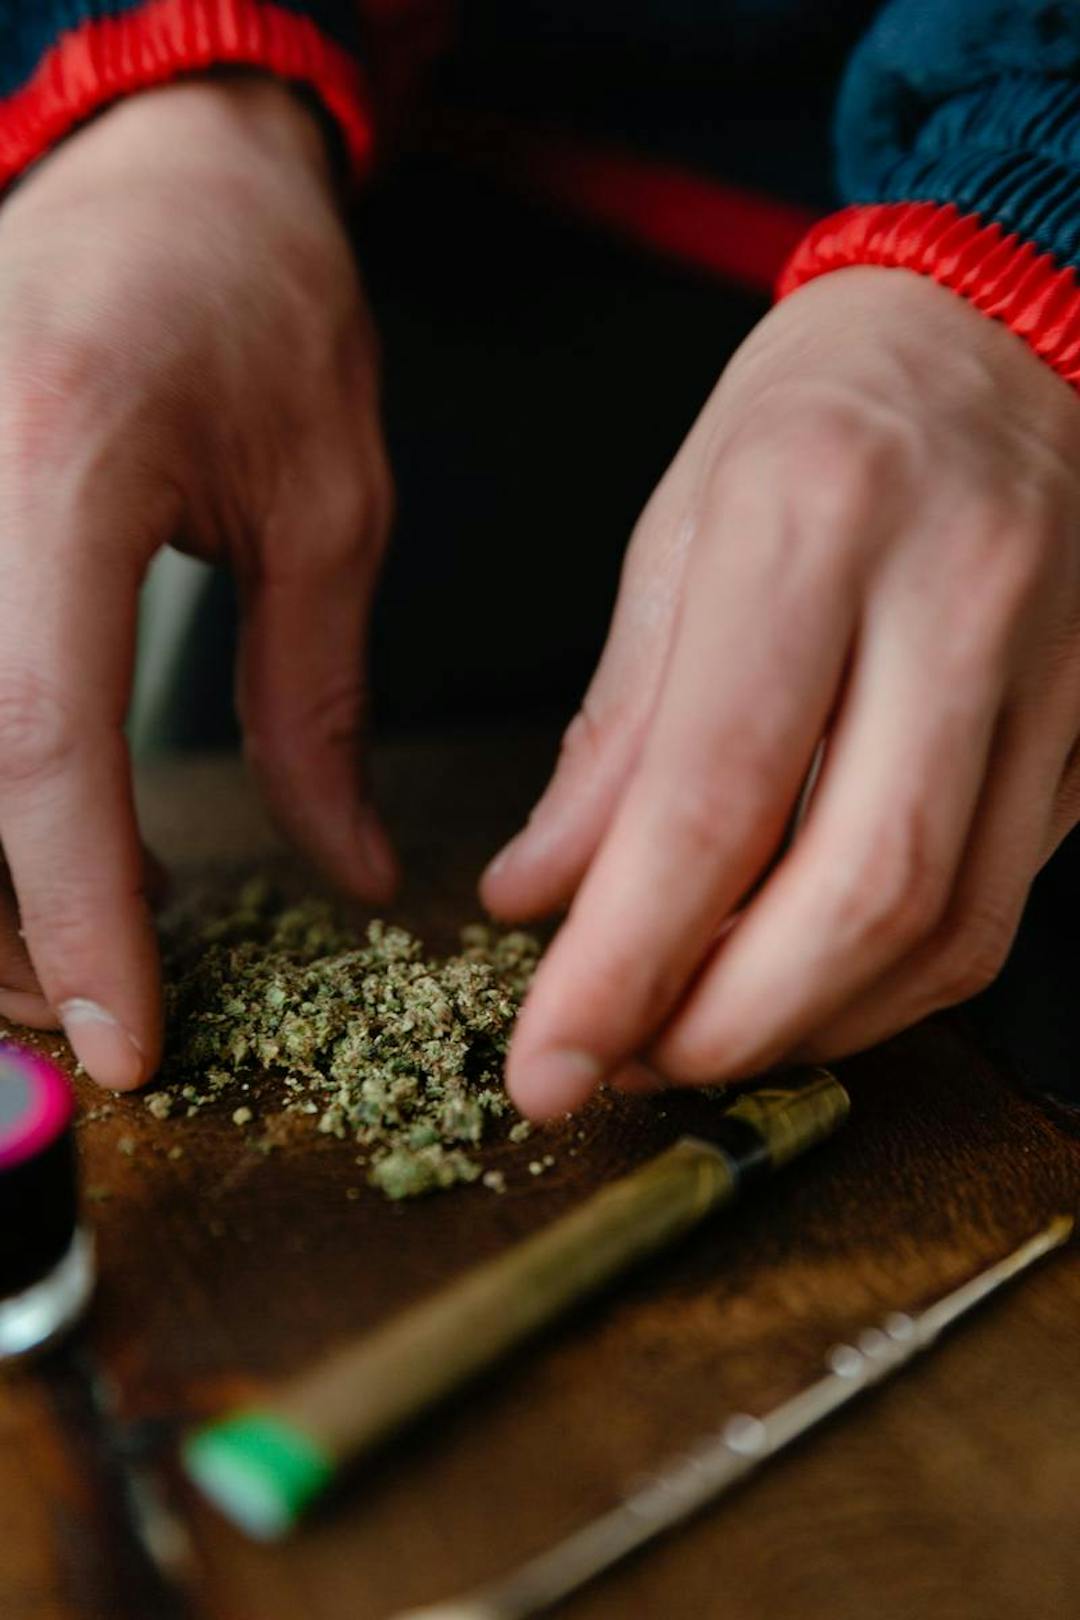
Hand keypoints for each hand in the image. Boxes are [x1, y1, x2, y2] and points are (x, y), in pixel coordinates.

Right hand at [0, 76, 394, 1085]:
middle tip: (100, 1017)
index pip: (36, 746)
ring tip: (74, 948)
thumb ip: (318, 709)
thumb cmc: (257, 308)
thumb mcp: (329, 507)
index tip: (128, 1044)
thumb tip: (350, 879)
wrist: (152, 175)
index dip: (76, 917)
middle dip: (2, 941)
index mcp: (56, 466)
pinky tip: (33, 845)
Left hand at [484, 268, 1079, 1116]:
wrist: (1016, 322)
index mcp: (814, 522)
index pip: (712, 797)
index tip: (545, 1068)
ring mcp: (1055, 670)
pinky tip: (801, 987)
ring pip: (945, 926)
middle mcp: (954, 601)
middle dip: (724, 1028)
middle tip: (621, 1068)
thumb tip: (540, 894)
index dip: (620, 965)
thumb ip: (615, 726)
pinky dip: (887, 984)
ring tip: (693, 1037)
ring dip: (807, 1026)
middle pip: (855, 893)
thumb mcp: (682, 528)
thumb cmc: (821, 414)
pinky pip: (996, 905)